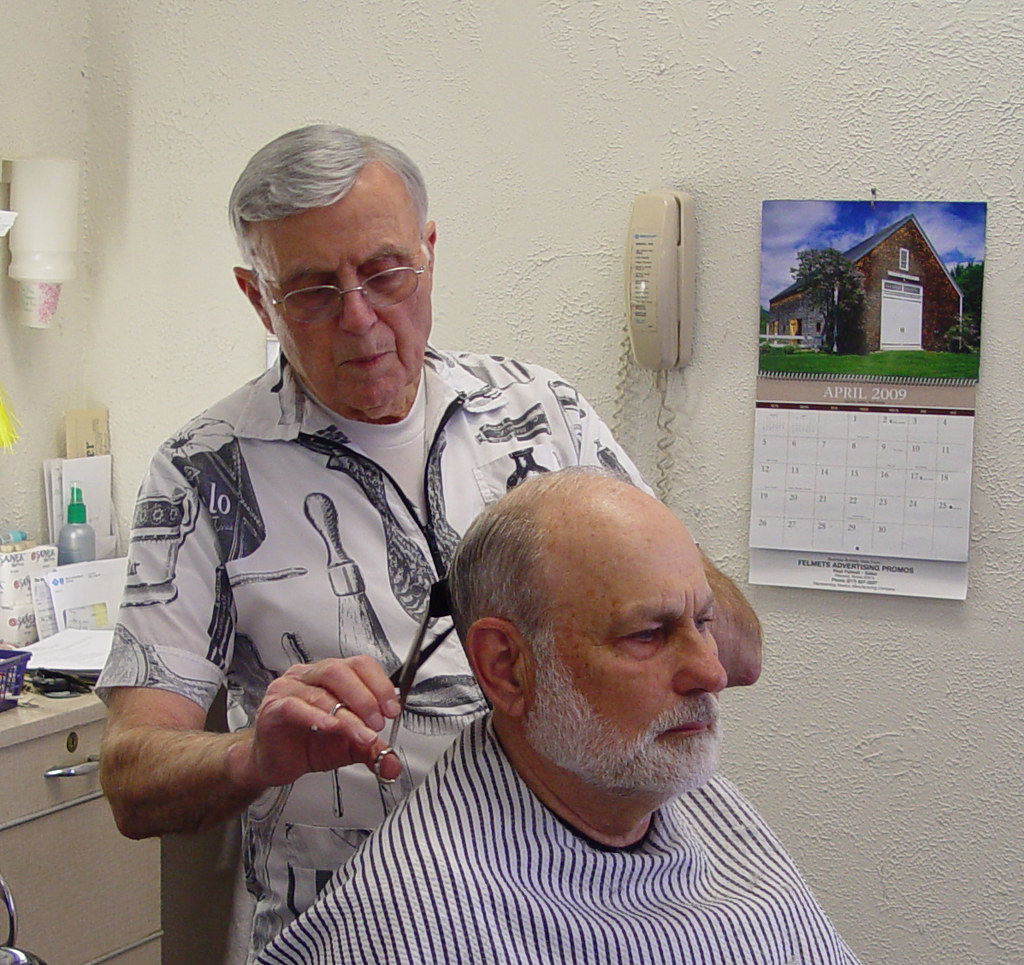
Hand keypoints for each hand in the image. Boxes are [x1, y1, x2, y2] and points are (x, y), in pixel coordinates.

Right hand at [231, 655, 403, 790]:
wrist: (275, 763)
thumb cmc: (308, 744)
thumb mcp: (348, 747)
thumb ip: (371, 750)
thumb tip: (391, 764)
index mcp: (331, 676)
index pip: (359, 665)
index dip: (379, 684)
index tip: (392, 709)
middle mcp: (309, 675)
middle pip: (340, 671)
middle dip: (365, 697)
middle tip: (377, 723)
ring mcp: (288, 689)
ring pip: (321, 691)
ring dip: (347, 714)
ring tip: (361, 734)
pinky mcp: (272, 708)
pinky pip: (295, 706)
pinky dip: (316, 716)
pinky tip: (330, 727)